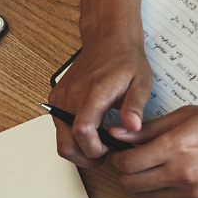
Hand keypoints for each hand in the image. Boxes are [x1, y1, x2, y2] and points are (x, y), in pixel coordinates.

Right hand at [46, 27, 151, 166]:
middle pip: (65, 144)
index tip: (109, 148)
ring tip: (100, 140)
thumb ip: (135, 107)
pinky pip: (59, 127)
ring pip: (61, 139)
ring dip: (79, 147)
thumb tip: (133, 127)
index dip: (95, 150)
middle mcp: (71, 97)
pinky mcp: (56, 99)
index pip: (82, 132)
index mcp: (93, 93)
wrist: (107, 39)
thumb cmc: (124, 60)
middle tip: (103, 153)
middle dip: (84, 157)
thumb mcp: (141, 83)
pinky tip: (92, 128)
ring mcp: (60, 98)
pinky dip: (73, 135)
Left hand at [107, 106, 197, 197]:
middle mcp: (182, 175)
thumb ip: (150, 128)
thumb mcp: (188, 116)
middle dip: (125, 173)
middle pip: (130, 185)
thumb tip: (120, 133)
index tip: (120, 152)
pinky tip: (176, 176)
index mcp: (176, 148)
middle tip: (132, 161)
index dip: (117, 158)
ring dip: (142, 185)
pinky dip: (165, 192)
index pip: (127, 164)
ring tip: (152, 169)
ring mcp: (192, 195)